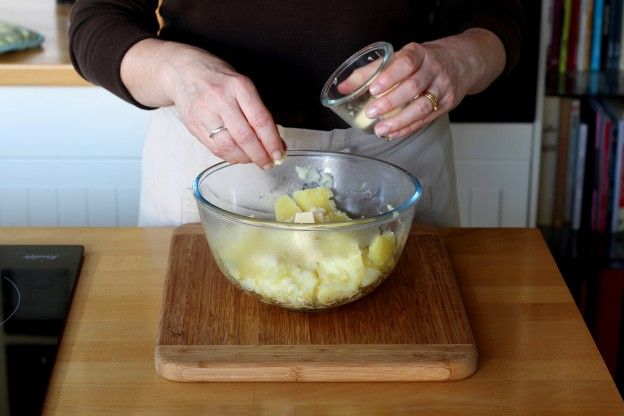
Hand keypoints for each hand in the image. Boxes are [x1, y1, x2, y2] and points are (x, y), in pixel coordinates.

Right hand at [121, 40, 284, 168]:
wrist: (182, 71)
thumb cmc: (217, 78)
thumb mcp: (241, 86)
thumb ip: (257, 112)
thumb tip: (275, 141)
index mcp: (238, 86)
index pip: (260, 119)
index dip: (272, 141)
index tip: (279, 152)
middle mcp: (220, 99)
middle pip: (245, 136)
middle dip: (260, 155)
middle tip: (269, 163)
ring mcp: (205, 114)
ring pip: (229, 146)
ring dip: (246, 158)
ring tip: (255, 160)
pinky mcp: (194, 126)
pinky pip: (216, 149)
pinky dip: (231, 157)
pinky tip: (239, 156)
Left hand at [361, 29, 505, 138]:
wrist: (463, 61)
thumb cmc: (425, 60)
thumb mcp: (402, 57)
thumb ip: (372, 71)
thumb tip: (342, 87)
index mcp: (421, 54)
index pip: (406, 62)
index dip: (390, 76)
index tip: (374, 88)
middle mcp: (434, 69)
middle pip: (414, 87)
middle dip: (391, 102)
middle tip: (371, 112)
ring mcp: (443, 88)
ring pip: (423, 107)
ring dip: (400, 121)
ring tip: (380, 130)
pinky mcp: (447, 104)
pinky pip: (426, 119)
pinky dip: (408, 128)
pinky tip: (393, 134)